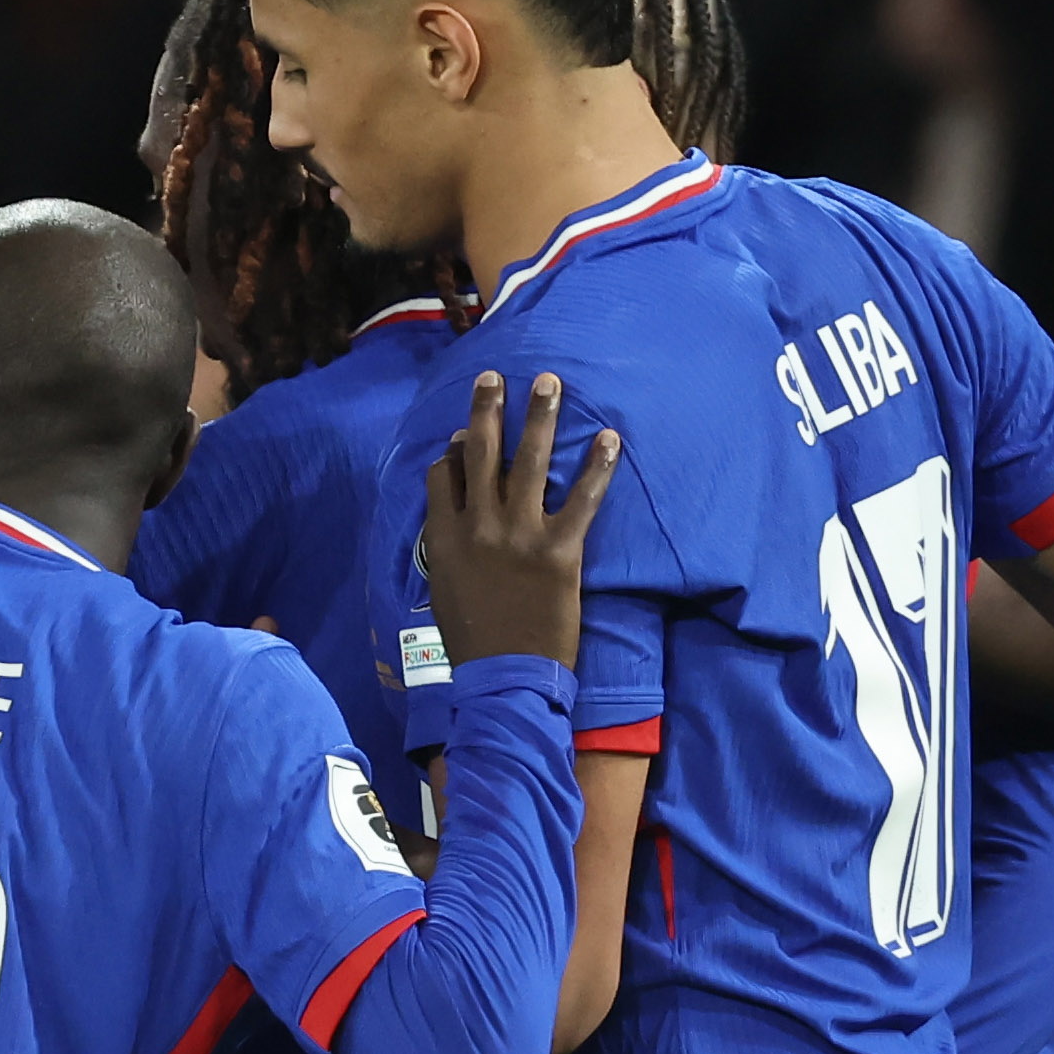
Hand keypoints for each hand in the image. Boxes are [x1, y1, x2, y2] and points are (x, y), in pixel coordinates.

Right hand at [416, 369, 620, 669]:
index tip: (463, 437)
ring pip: (529, 461)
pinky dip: (599, 467)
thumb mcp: (445, 591)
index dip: (454, 452)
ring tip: (549, 382)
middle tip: (495, 377)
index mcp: (447, 538)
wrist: (505, 677)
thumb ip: (448, 550)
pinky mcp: (560, 550)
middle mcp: (480, 526)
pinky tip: (610, 438)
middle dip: (488, 410)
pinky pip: (583, 499)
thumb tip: (456, 518)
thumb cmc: (474, 642)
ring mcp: (520, 534)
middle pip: (481, 454)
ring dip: (540, 416)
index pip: (444, 476)